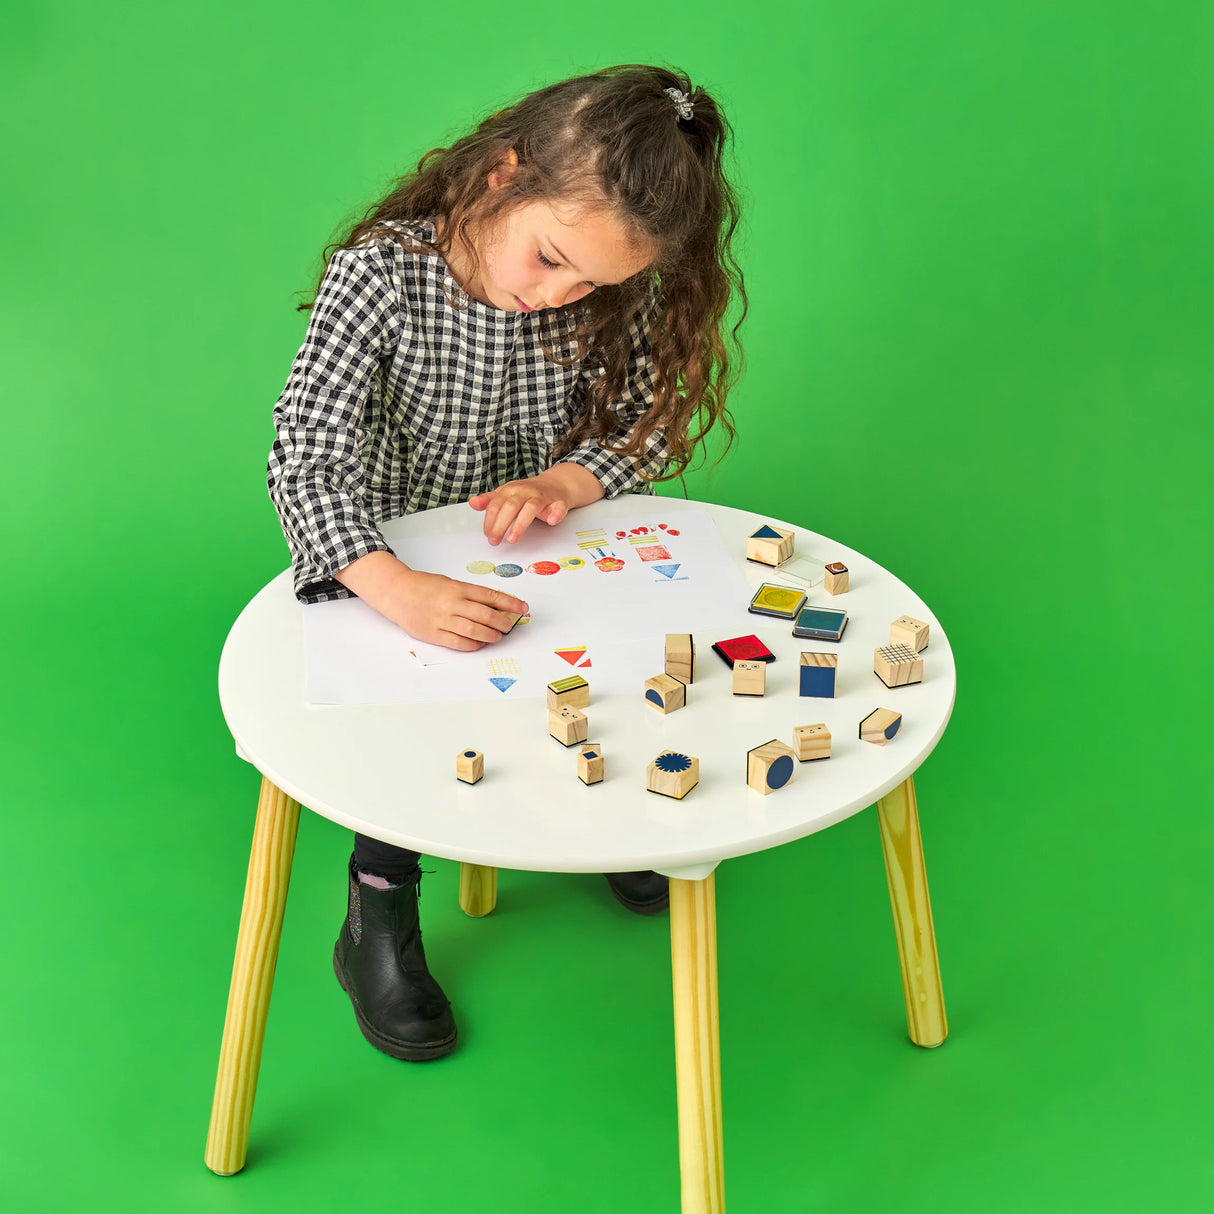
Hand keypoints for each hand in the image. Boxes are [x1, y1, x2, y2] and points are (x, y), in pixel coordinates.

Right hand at [336, 553, 527, 651]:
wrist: (396, 592)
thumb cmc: (424, 586)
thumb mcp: (449, 583)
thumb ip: (469, 595)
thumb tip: (494, 606)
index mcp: (458, 588)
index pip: (491, 596)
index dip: (510, 603)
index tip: (523, 607)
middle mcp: (452, 603)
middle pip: (486, 616)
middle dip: (503, 623)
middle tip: (510, 626)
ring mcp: (442, 620)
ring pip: (474, 631)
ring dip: (491, 636)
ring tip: (497, 637)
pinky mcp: (433, 634)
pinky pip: (458, 643)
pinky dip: (473, 645)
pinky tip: (480, 644)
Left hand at [468, 478, 569, 544]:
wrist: (557, 483)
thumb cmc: (529, 492)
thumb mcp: (507, 493)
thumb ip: (490, 500)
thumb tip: (472, 503)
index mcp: (511, 490)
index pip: (496, 505)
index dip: (489, 520)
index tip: (487, 535)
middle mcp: (525, 491)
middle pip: (510, 507)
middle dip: (500, 524)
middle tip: (494, 541)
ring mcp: (542, 497)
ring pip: (531, 508)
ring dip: (521, 523)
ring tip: (512, 538)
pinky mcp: (558, 502)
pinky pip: (558, 507)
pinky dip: (555, 514)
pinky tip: (551, 521)